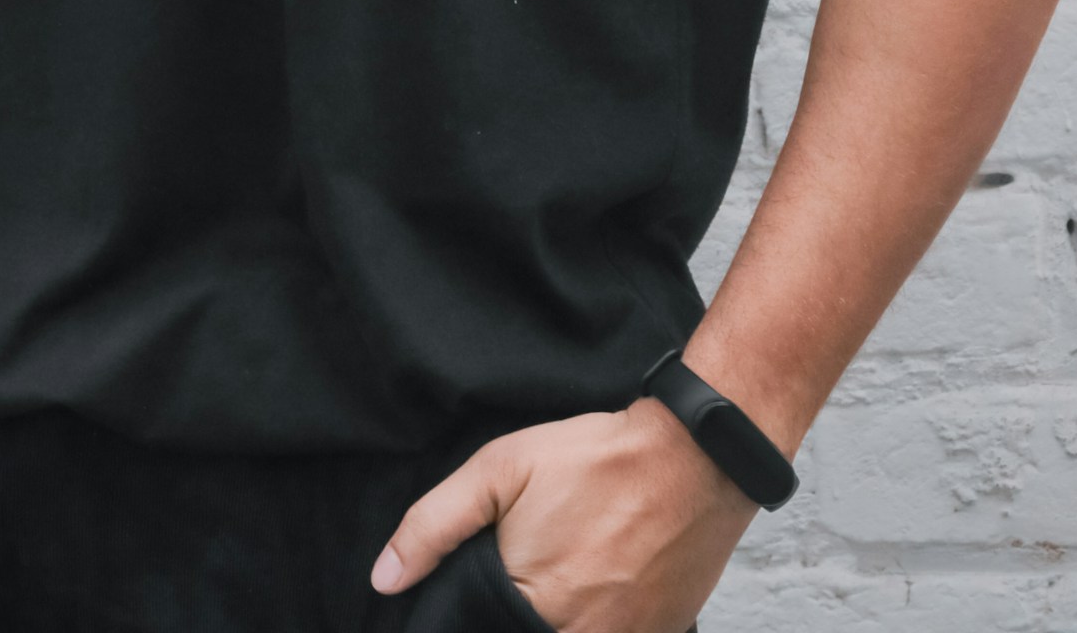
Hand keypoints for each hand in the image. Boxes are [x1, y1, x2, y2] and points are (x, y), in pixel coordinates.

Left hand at [370, 400, 754, 632]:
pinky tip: (594, 586)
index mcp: (533, 607)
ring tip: (561, 572)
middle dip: (511, 617)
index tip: (485, 593)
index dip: (469, 621)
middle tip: (525, 572)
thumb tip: (384, 579)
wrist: (692, 459)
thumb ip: (435, 525)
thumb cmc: (594, 460)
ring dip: (554, 619)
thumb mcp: (501, 470)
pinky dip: (594, 621)